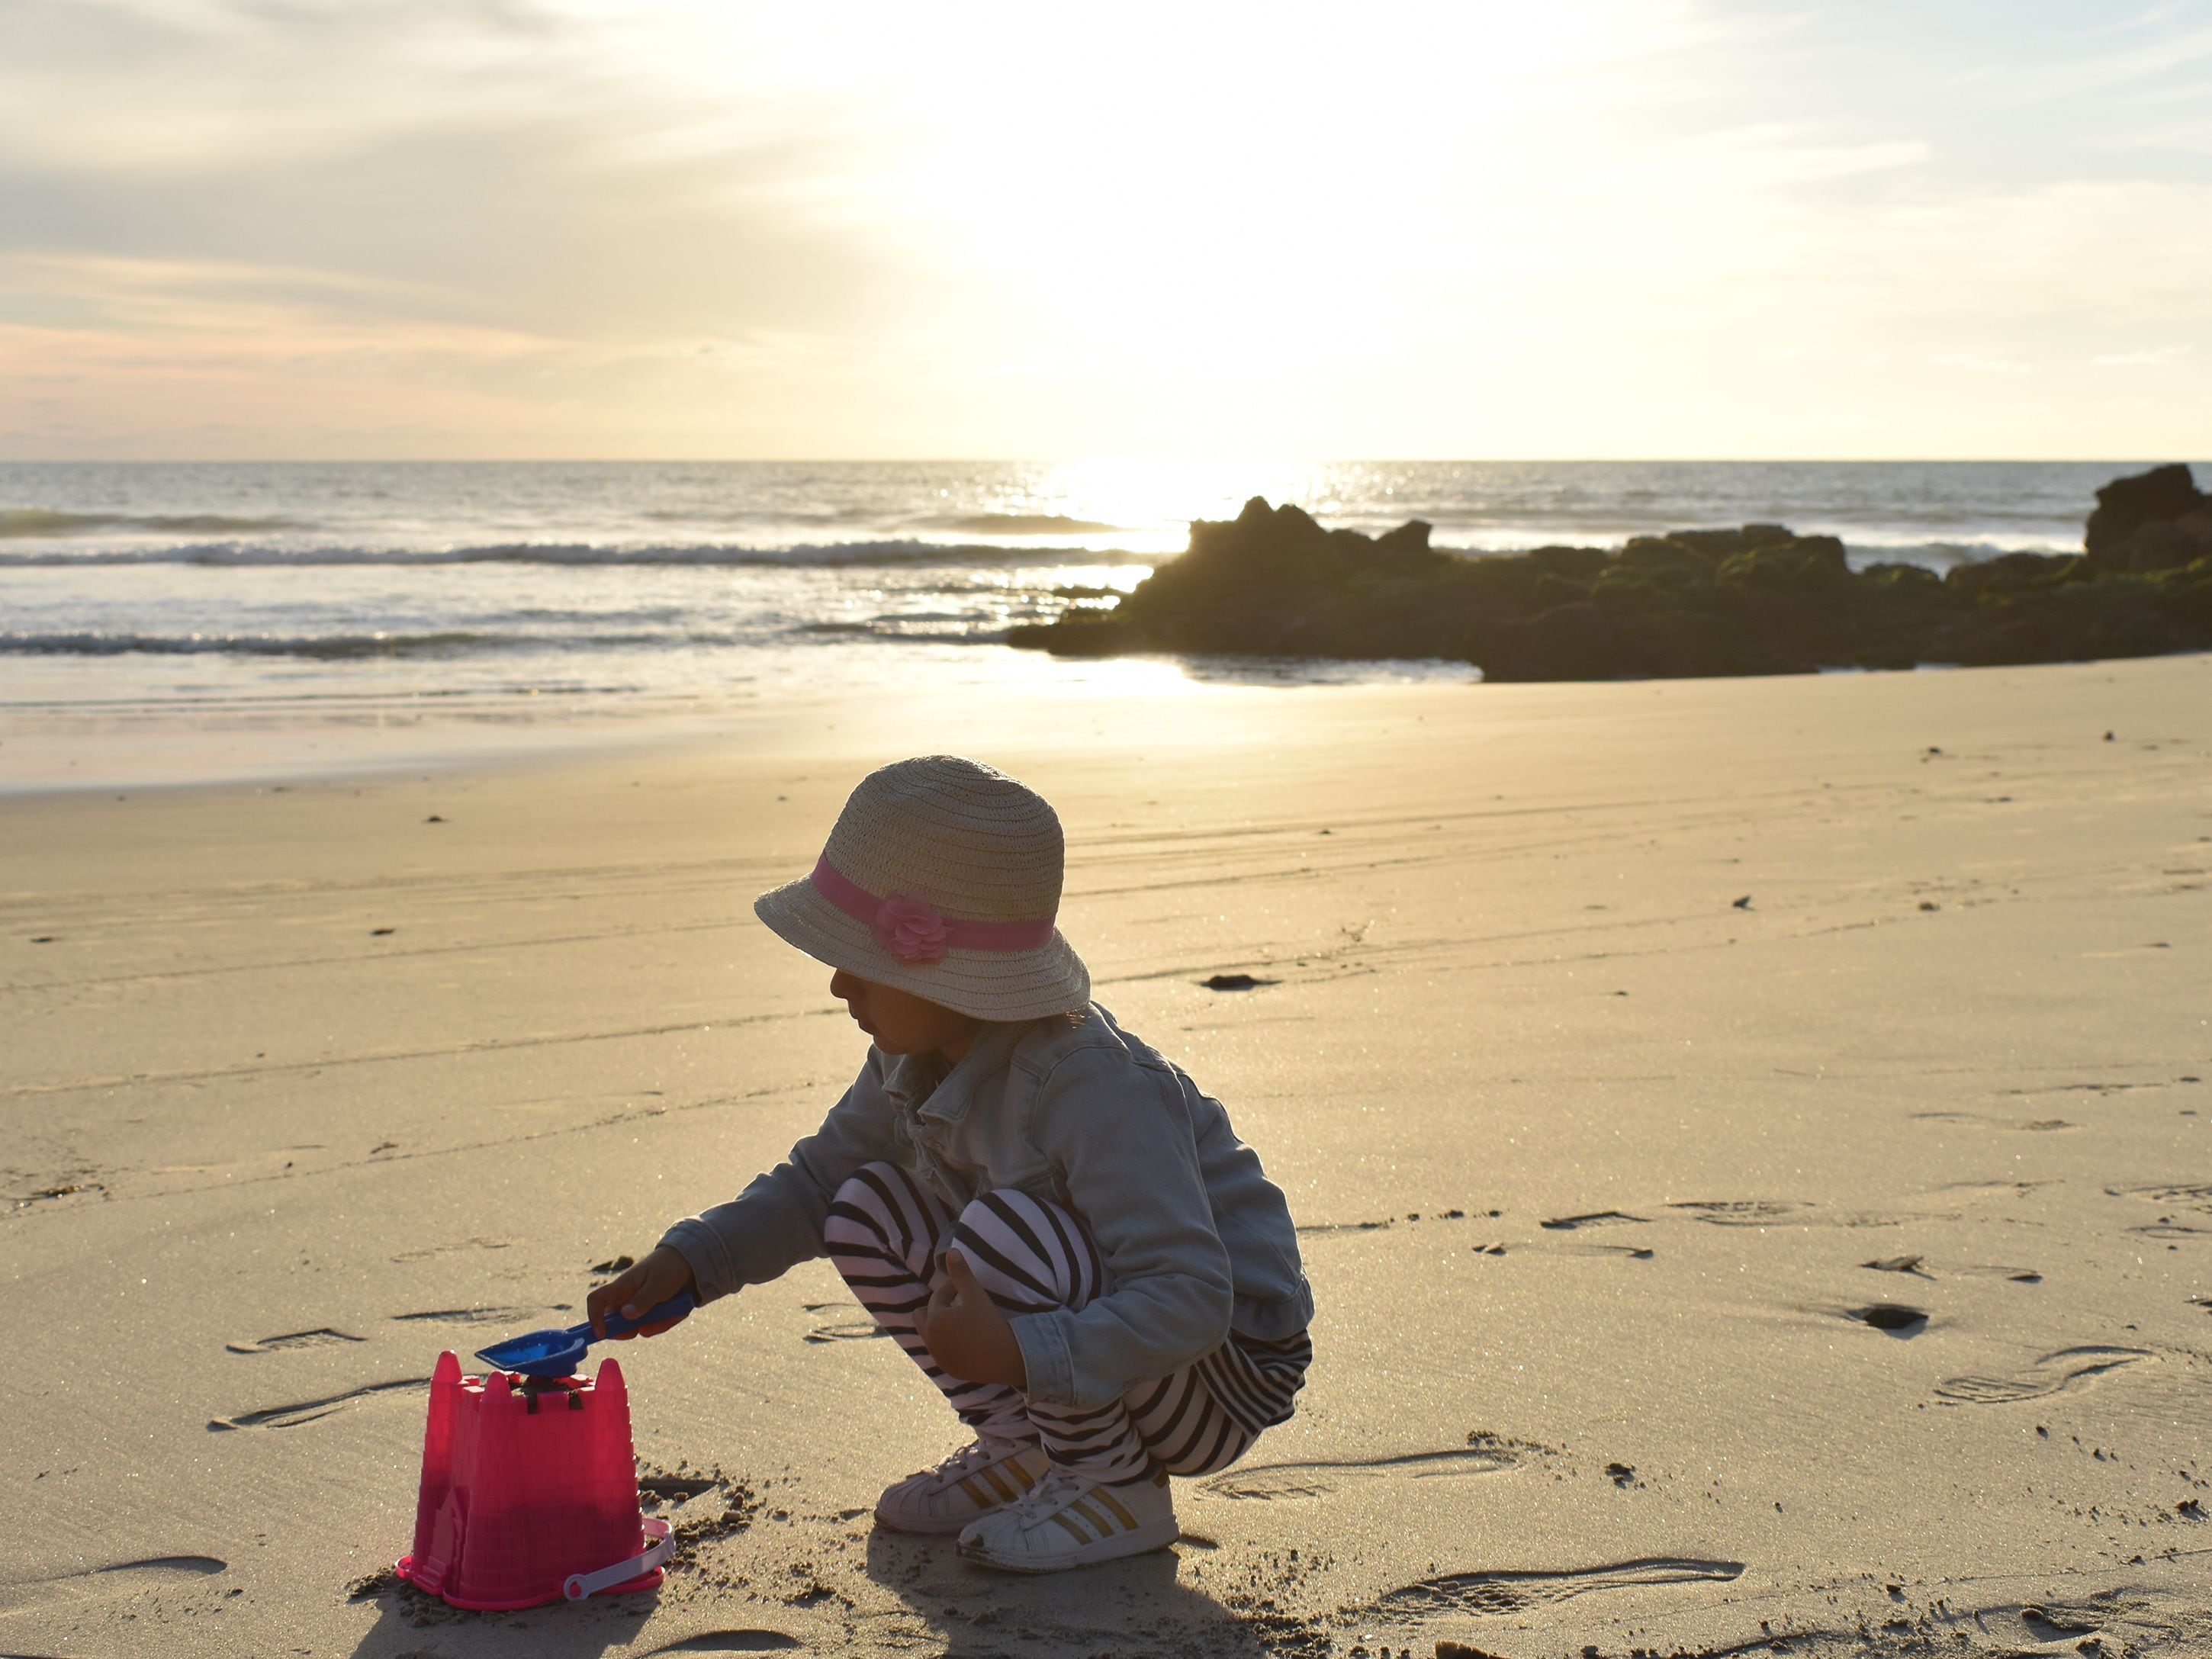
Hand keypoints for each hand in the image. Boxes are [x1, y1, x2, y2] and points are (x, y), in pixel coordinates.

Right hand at [588, 1244, 697, 1339]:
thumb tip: (625, 1315)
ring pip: (637, 1328)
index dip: (594, 1317)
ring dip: (656, 1324)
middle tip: (646, 1326)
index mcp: (622, 1286)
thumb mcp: (658, 1284)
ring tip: (672, 1308)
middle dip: (628, 1330)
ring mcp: (638, 1309)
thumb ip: (643, 1300)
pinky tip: (676, 1311)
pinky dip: (665, 1322)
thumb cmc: (670, 1267)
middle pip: (614, 1323)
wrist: (690, 1265)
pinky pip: (653, 1328)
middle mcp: (626, 1300)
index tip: (601, 1334)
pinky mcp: (650, 1315)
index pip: (597, 1301)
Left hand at [913, 1249, 1026, 1389]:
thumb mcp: (976, 1295)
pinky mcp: (950, 1369)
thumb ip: (960, 1274)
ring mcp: (939, 1358)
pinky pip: (941, 1351)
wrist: (1008, 1358)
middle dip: (937, 1307)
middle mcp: (931, 1342)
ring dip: (940, 1325)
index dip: (951, 1288)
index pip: (937, 1298)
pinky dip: (948, 1342)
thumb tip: (950, 1251)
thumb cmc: (990, 1324)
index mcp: (934, 1322)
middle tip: (958, 1303)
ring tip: (961, 1320)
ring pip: (930, 1335)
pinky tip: (966, 1338)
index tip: (965, 1285)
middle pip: (922, 1317)